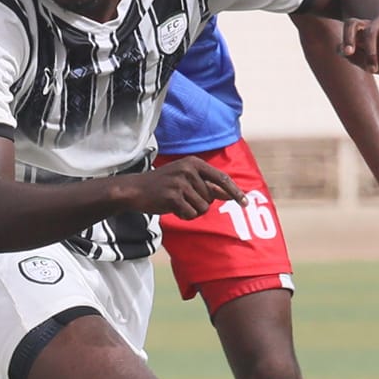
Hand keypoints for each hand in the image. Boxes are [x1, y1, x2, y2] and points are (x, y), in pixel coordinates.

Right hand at [126, 157, 241, 219]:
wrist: (133, 190)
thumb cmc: (162, 186)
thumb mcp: (186, 181)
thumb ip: (209, 186)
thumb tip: (232, 195)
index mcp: (193, 163)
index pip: (222, 178)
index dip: (235, 191)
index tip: (245, 203)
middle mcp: (188, 170)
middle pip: (211, 198)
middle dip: (200, 204)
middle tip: (183, 200)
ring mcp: (180, 182)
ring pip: (203, 208)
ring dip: (192, 211)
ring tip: (177, 204)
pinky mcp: (173, 196)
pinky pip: (191, 214)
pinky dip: (184, 216)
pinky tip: (172, 209)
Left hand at [339, 17, 378, 73]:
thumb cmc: (376, 54)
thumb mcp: (360, 56)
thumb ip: (347, 53)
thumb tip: (341, 50)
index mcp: (363, 26)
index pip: (352, 23)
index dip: (348, 37)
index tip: (348, 53)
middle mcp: (378, 22)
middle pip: (370, 33)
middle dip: (370, 54)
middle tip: (371, 71)